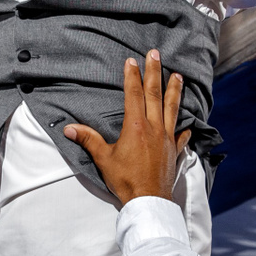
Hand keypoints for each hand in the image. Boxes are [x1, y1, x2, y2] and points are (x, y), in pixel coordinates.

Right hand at [63, 50, 188, 204]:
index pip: (134, 94)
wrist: (149, 200)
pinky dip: (184, 127)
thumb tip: (69, 128)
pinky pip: (181, 135)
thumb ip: (88, 140)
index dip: (132, 76)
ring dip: (174, 90)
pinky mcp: (173, 151)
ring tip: (178, 76)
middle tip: (156, 54)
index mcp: (135, 126)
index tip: (131, 61)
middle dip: (154, 72)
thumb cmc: (125, 180)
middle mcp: (153, 127)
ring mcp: (166, 138)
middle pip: (155, 94)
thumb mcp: (103, 158)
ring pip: (171, 108)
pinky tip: (187, 124)